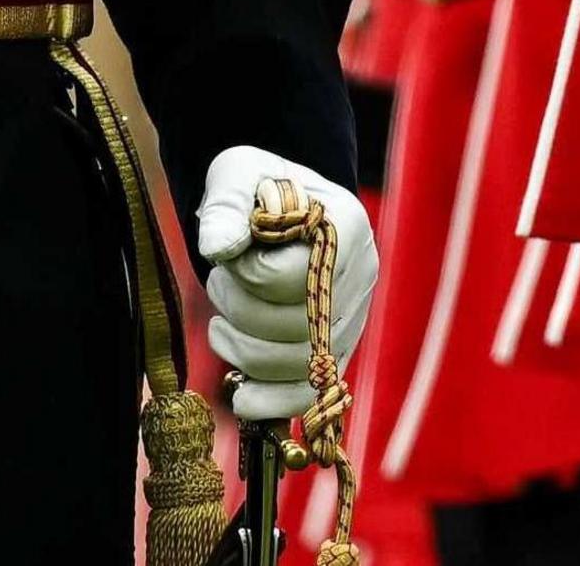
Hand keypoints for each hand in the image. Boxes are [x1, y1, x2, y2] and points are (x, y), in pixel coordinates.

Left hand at [194, 144, 376, 423]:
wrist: (276, 210)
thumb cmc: (256, 191)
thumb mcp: (236, 177)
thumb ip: (226, 207)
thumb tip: (218, 248)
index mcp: (345, 227)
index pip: (294, 277)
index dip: (249, 273)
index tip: (231, 251)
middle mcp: (361, 277)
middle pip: (296, 329)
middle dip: (239, 311)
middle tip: (219, 282)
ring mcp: (352, 320)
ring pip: (296, 367)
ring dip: (242, 351)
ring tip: (221, 320)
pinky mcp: (335, 352)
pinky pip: (309, 395)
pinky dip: (271, 403)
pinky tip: (241, 396)